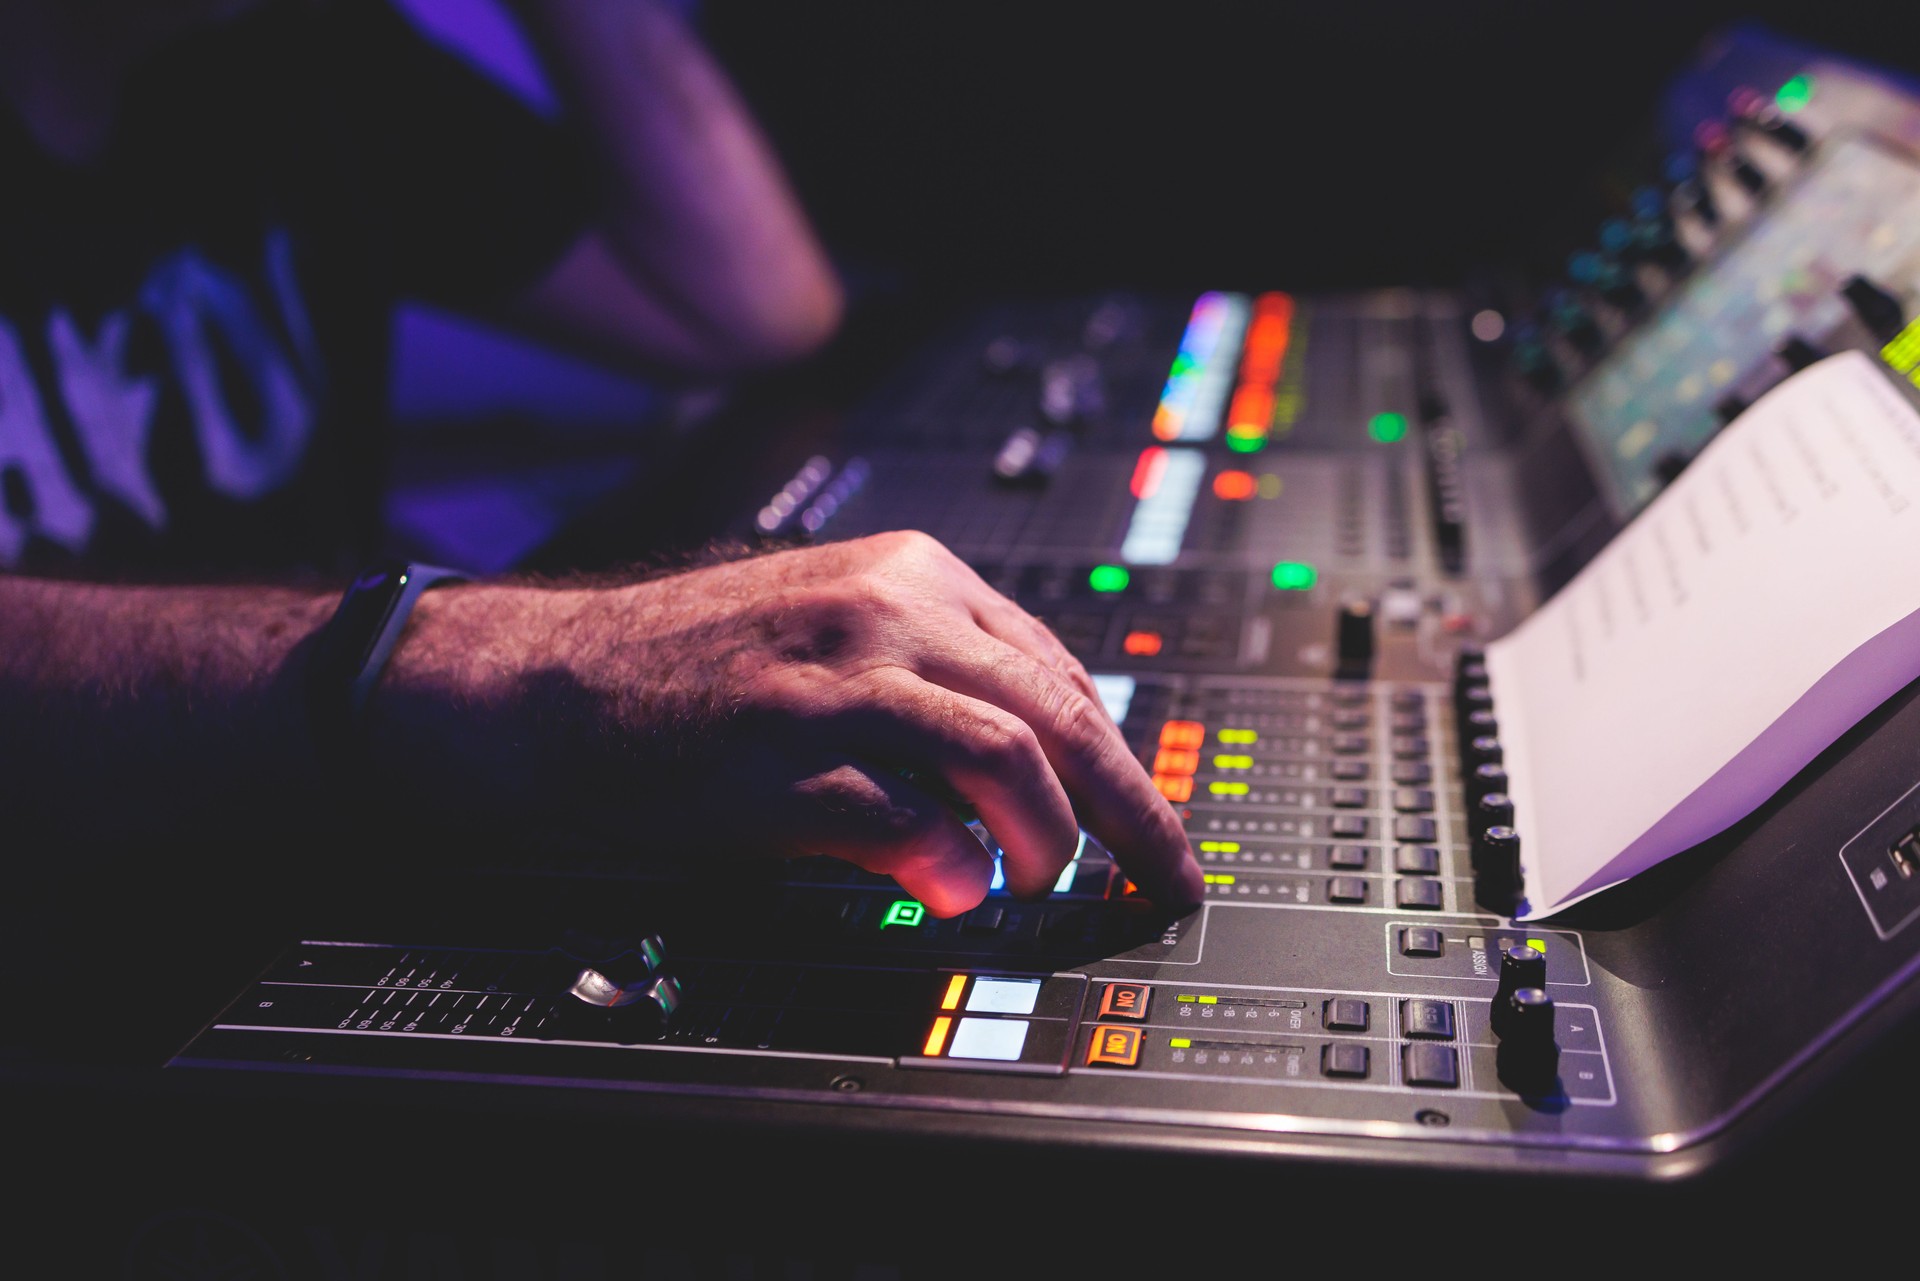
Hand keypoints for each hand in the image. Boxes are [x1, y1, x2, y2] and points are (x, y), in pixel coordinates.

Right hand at [370, 531, 1203, 916]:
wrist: (561, 680)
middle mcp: (888, 610)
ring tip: (1043, 881)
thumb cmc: (697, 664)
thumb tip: (1043, 754)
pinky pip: (912, 823)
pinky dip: (952, 869)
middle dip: (1130, 809)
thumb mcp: (833, 626)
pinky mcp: (786, 757)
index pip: (1058, 668)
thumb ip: (935, 666)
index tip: (1146, 819)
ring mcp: (838, 681)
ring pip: (1009, 757)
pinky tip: (951, 890)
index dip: (1117, 757)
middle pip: (1058, 712)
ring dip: (1049, 838)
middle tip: (1162, 874)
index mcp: (913, 573)